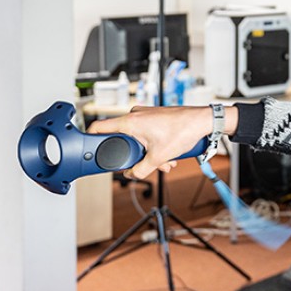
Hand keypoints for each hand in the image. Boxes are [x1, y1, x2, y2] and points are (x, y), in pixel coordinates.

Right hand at [88, 106, 212, 178]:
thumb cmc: (184, 130)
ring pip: (137, 139)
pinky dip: (155, 146)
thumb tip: (132, 174)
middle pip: (121, 139)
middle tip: (145, 164)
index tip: (87, 150)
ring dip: (149, 153)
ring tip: (165, 161)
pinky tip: (169, 155)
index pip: (98, 127)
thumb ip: (140, 169)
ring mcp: (145, 115)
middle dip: (135, 156)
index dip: (89, 139)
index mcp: (129, 121)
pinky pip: (147, 134)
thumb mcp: (158, 157)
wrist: (204, 121)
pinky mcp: (155, 117)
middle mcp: (135, 115)